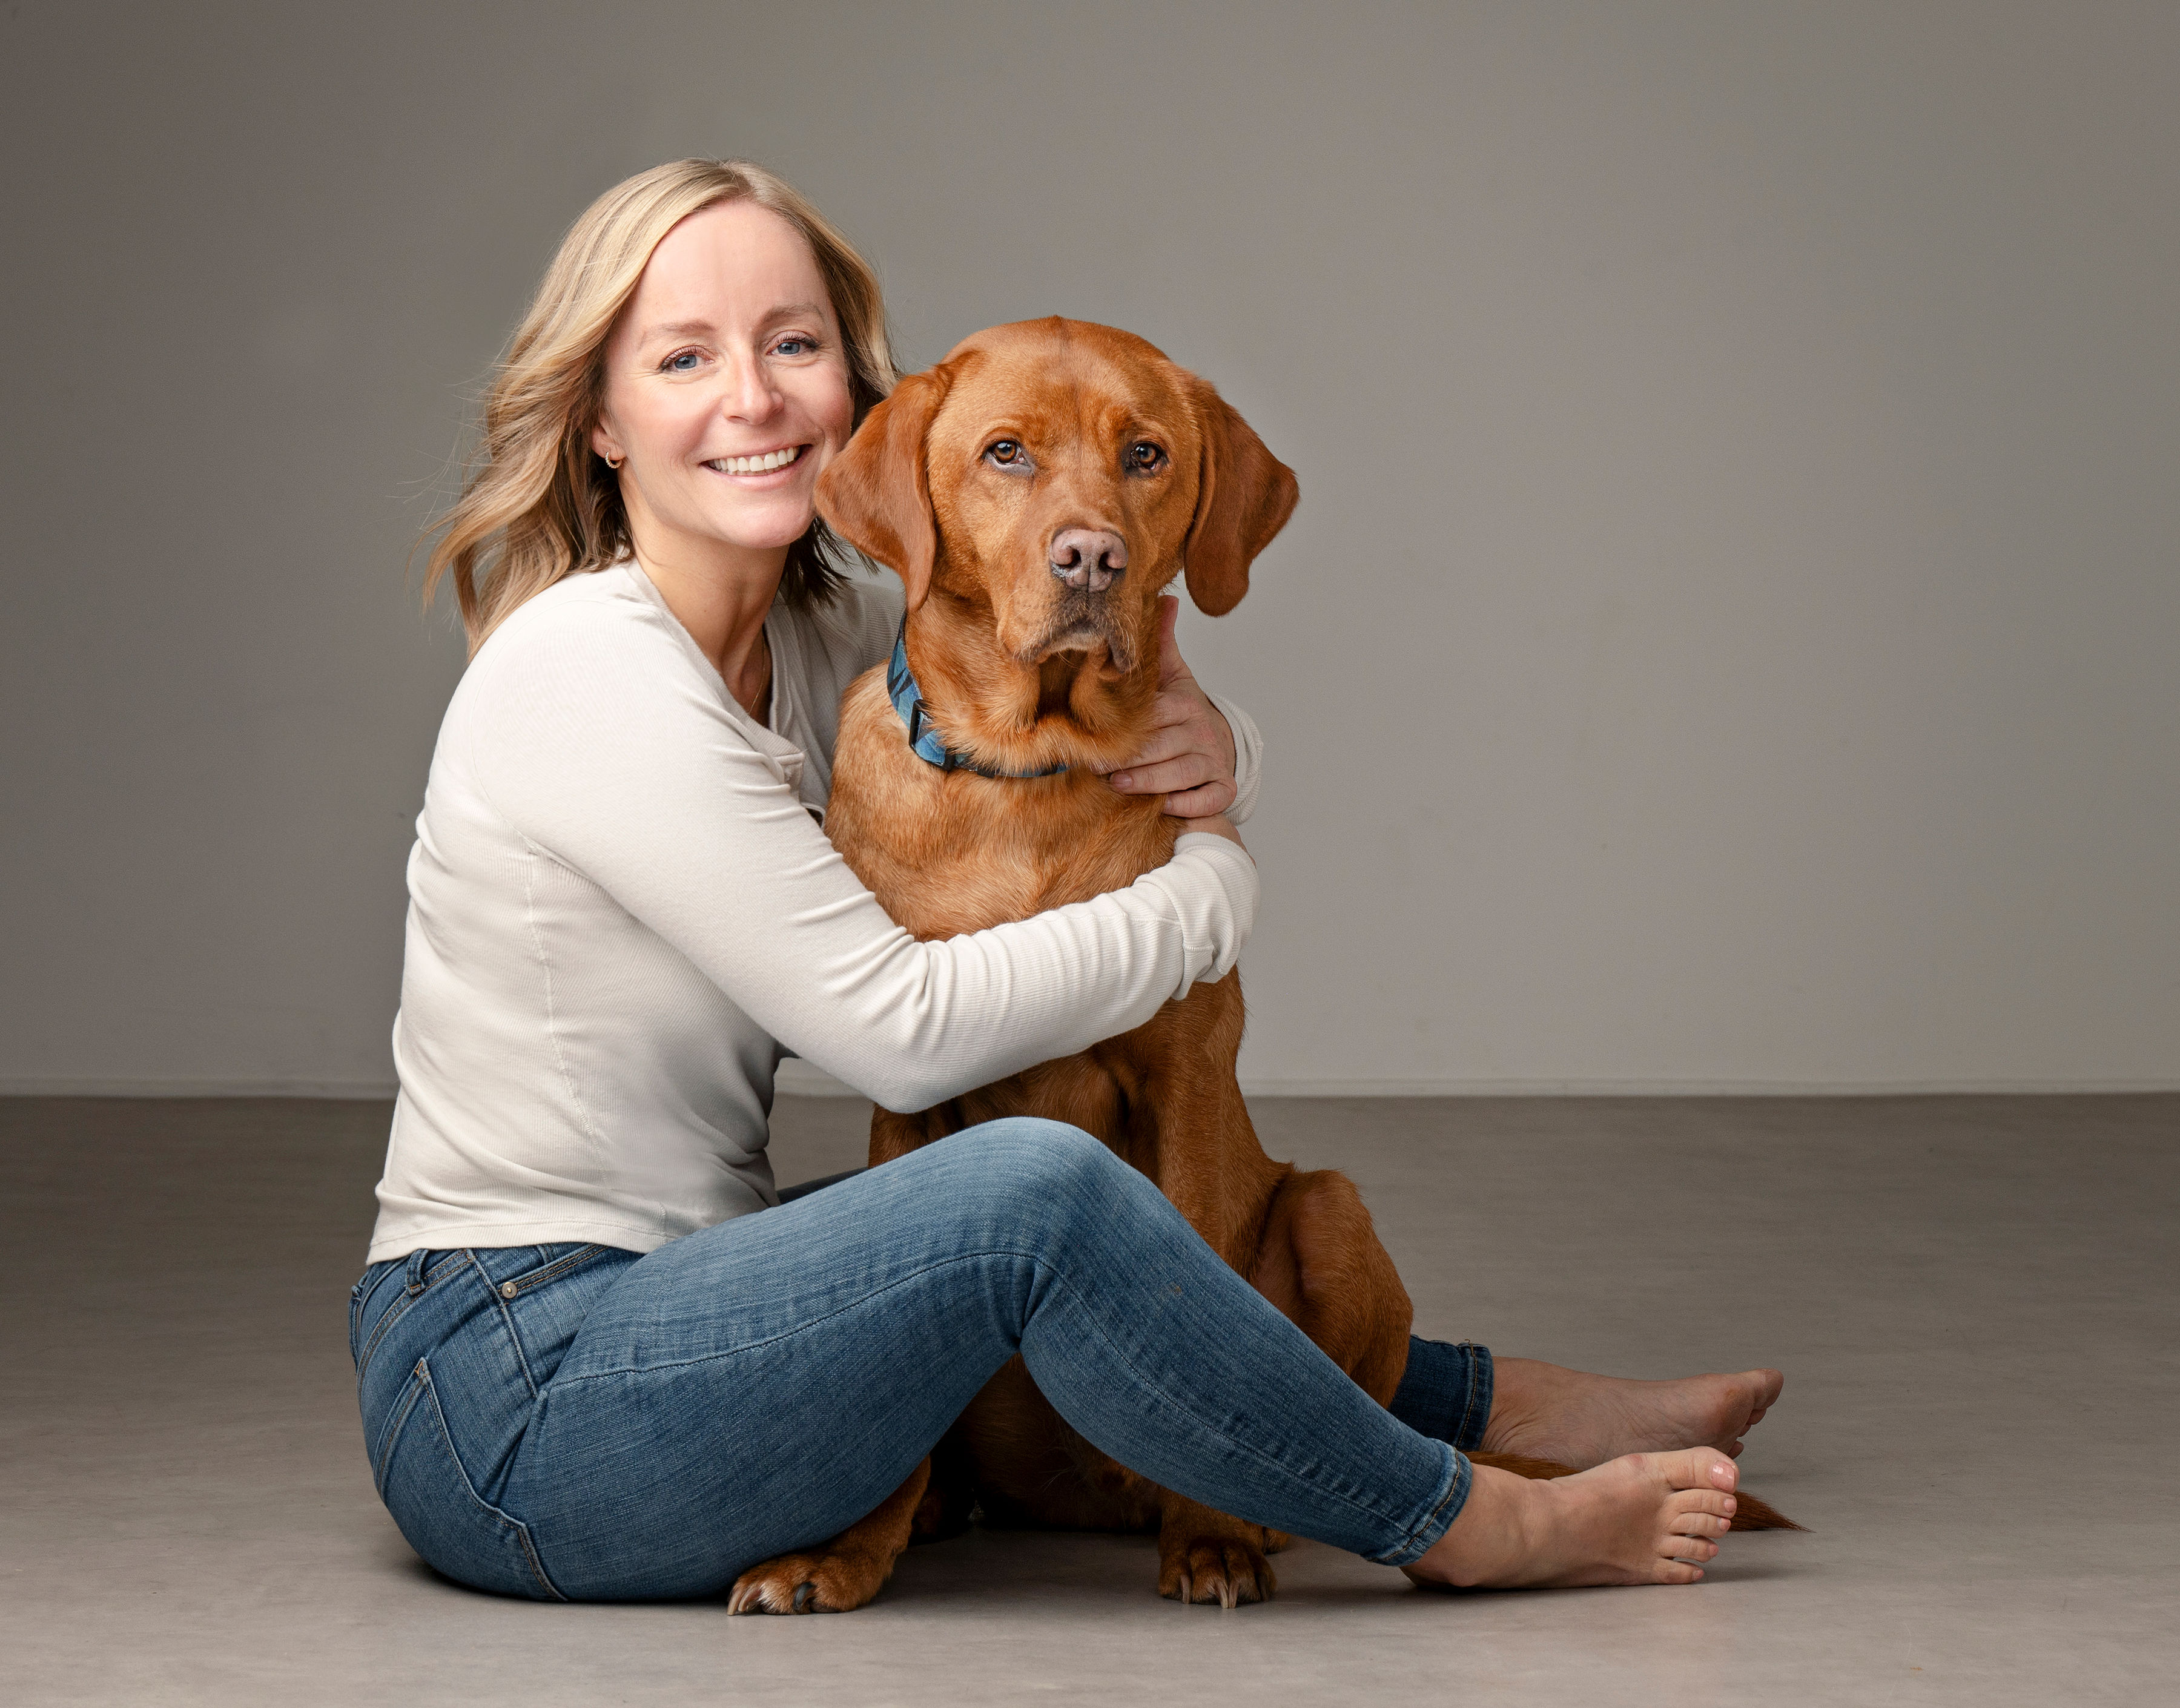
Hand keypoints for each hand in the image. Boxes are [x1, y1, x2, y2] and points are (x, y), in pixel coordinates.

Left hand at [1106, 596, 1238, 821]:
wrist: (1218, 742)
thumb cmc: (1182, 712)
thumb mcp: (1173, 677)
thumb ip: (1161, 645)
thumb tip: (1164, 598)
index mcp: (1185, 704)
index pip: (1157, 714)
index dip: (1128, 727)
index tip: (1096, 737)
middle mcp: (1201, 732)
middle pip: (1165, 746)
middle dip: (1131, 758)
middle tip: (1097, 766)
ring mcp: (1213, 762)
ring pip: (1182, 774)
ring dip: (1151, 781)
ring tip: (1118, 785)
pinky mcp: (1222, 788)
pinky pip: (1209, 799)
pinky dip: (1188, 805)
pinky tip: (1162, 807)